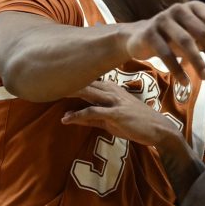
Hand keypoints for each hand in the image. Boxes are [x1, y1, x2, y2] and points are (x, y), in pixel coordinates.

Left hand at [60, 79, 184, 151]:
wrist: (159, 130)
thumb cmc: (136, 124)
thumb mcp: (111, 120)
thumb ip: (91, 117)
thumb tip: (72, 117)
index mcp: (110, 88)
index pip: (87, 80)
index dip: (70, 77)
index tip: (52, 75)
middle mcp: (111, 91)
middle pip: (84, 82)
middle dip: (66, 79)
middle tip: (45, 78)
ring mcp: (114, 101)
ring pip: (87, 92)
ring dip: (69, 92)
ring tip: (50, 92)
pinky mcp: (116, 113)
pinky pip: (92, 112)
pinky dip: (77, 115)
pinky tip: (65, 119)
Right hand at [122, 0, 204, 86]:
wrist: (137, 37)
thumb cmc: (171, 37)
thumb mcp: (191, 34)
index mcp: (193, 7)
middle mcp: (179, 9)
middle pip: (203, 32)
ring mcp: (163, 20)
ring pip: (186, 42)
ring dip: (198, 62)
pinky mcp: (149, 34)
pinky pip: (167, 54)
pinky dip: (178, 70)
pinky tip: (185, 82)